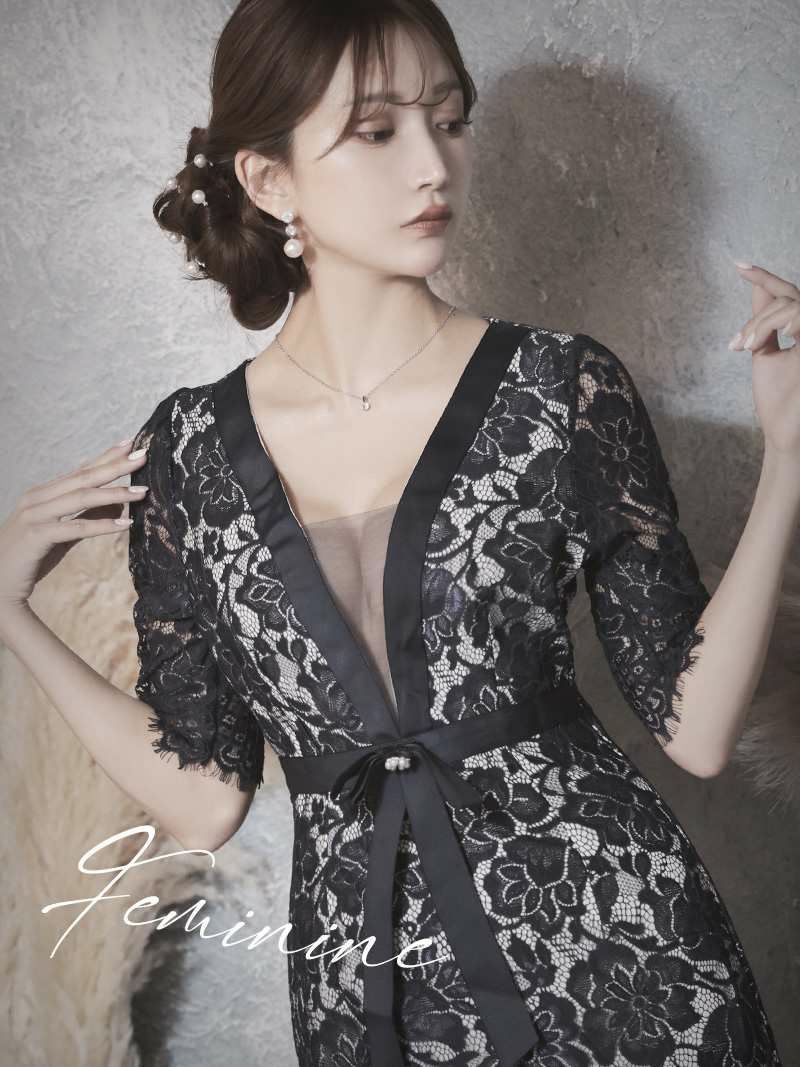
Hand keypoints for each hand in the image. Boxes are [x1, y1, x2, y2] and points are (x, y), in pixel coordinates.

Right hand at [0, 439, 148, 616]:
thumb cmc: (29, 556)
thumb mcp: (62, 532)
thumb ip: (86, 516)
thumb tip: (117, 502)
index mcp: (43, 493)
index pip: (79, 471)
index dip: (105, 456)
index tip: (130, 443)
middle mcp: (37, 498)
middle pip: (82, 477)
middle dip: (114, 465)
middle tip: (143, 455)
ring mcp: (35, 515)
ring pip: (80, 497)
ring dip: (114, 493)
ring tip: (142, 491)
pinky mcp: (36, 535)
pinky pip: (74, 528)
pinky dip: (101, 525)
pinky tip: (124, 524)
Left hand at [728, 262, 799, 457]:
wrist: (785, 431)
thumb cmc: (778, 398)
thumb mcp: (765, 352)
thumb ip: (763, 321)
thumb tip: (755, 286)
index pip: (789, 295)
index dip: (765, 277)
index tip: (737, 264)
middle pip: (788, 298)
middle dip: (758, 317)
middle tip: (738, 344)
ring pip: (792, 306)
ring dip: (763, 323)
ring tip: (747, 348)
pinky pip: (799, 319)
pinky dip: (776, 324)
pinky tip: (765, 340)